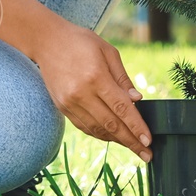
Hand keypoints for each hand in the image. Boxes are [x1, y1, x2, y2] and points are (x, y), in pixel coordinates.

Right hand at [31, 19, 152, 161]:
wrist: (47, 41)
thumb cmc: (82, 42)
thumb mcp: (108, 52)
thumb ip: (123, 79)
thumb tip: (137, 100)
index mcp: (96, 77)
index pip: (121, 108)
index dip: (136, 127)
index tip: (149, 141)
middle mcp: (81, 93)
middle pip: (111, 125)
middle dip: (131, 141)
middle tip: (147, 154)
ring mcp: (69, 103)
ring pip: (97, 129)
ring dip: (116, 140)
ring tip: (133, 146)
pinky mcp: (62, 107)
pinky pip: (84, 127)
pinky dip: (100, 134)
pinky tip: (113, 136)